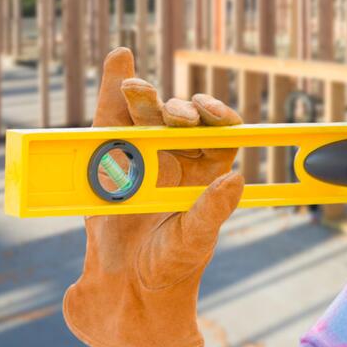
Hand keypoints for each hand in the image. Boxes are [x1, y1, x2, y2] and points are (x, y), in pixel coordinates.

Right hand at [62, 47, 244, 346]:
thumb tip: (237, 180)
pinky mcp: (109, 154)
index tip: (215, 116)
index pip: (221, 133)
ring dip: (144, 96)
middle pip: (182, 119)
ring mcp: (143, 152)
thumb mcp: (195, 241)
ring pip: (147, 114)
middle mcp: (179, 156)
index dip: (221, 117)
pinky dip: (114, 88)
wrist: (124, 287)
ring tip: (136, 88)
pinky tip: (120, 59)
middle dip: (179, 110)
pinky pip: (112, 117)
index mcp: (208, 171)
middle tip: (173, 116)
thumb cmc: (170, 266)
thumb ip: (212, 212)